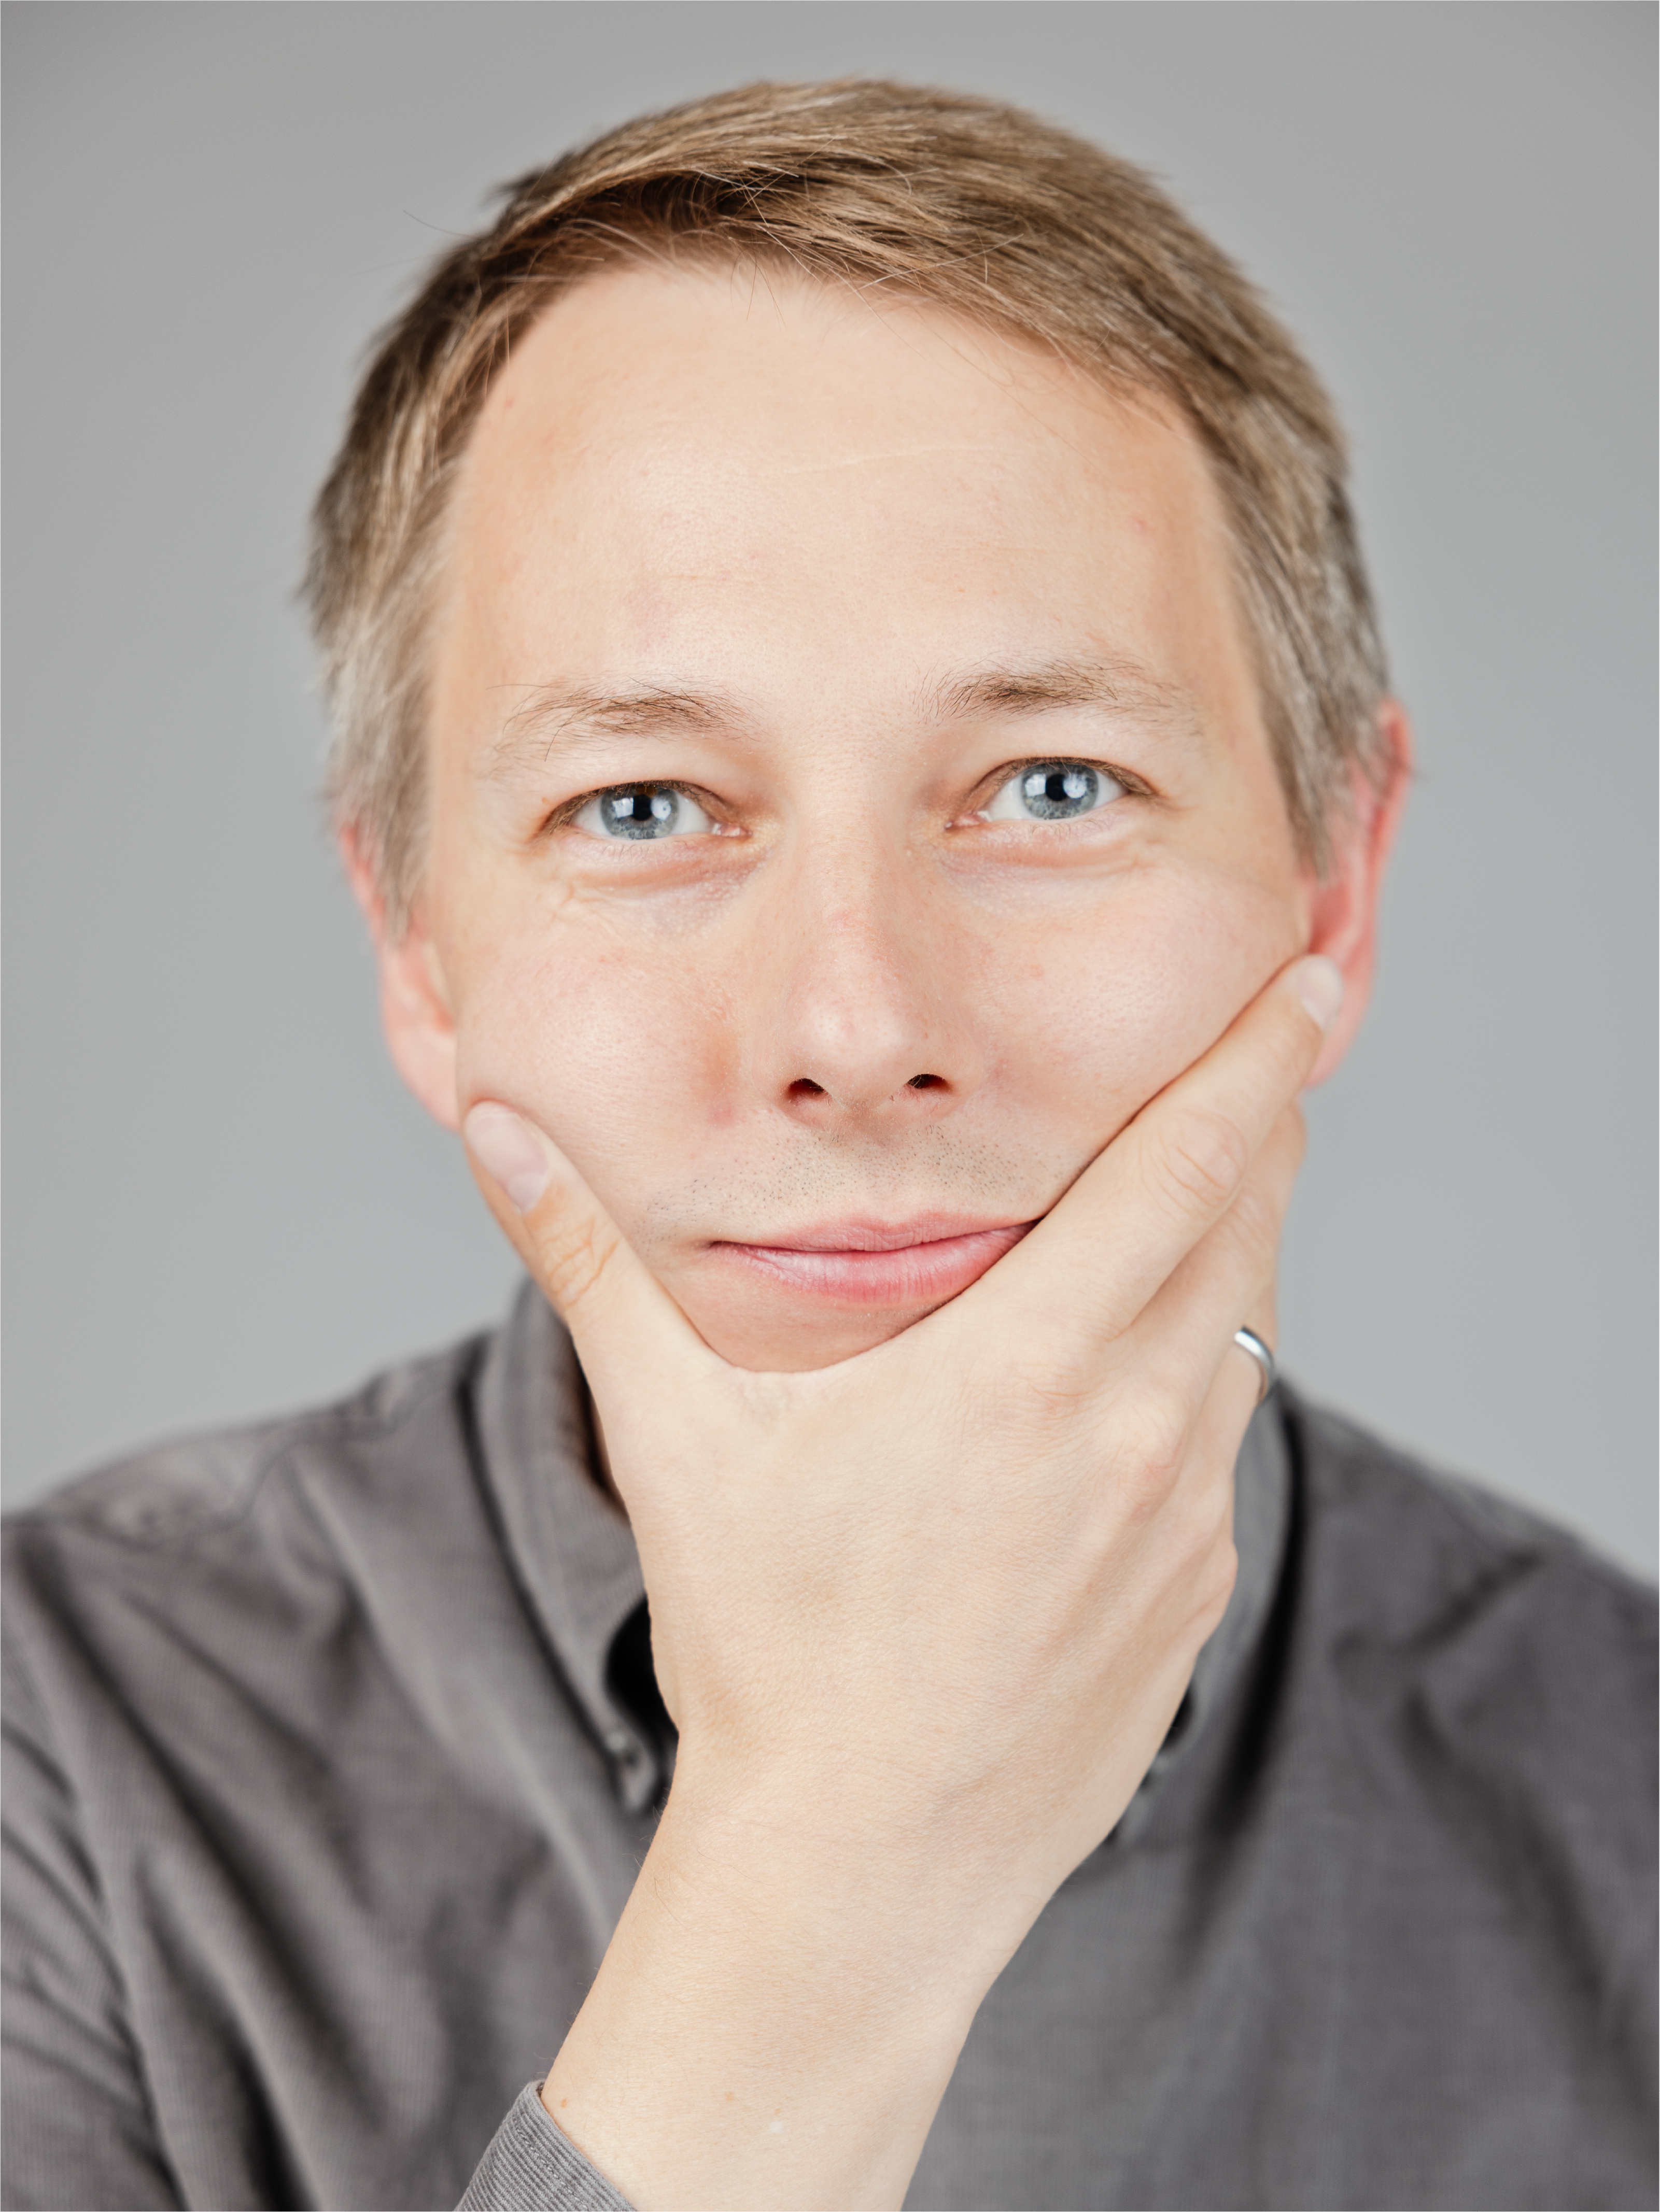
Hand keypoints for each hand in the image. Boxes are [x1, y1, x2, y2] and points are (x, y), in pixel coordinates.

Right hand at [464, 952, 1340, 2211]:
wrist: (860, 1864)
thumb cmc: (770, 1644)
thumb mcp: (675, 1433)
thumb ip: (591, 1261)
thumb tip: (497, 1128)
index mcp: (1029, 1367)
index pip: (1186, 1168)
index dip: (1254, 1061)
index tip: (1302, 983)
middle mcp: (1137, 1430)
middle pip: (1245, 1229)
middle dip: (1257, 1128)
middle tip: (1255, 1055)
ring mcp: (1181, 1519)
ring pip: (1248, 1332)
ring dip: (1237, 1247)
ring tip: (1207, 1191)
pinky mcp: (1193, 1590)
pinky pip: (1227, 1439)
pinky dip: (1209, 1370)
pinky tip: (1144, 1371)